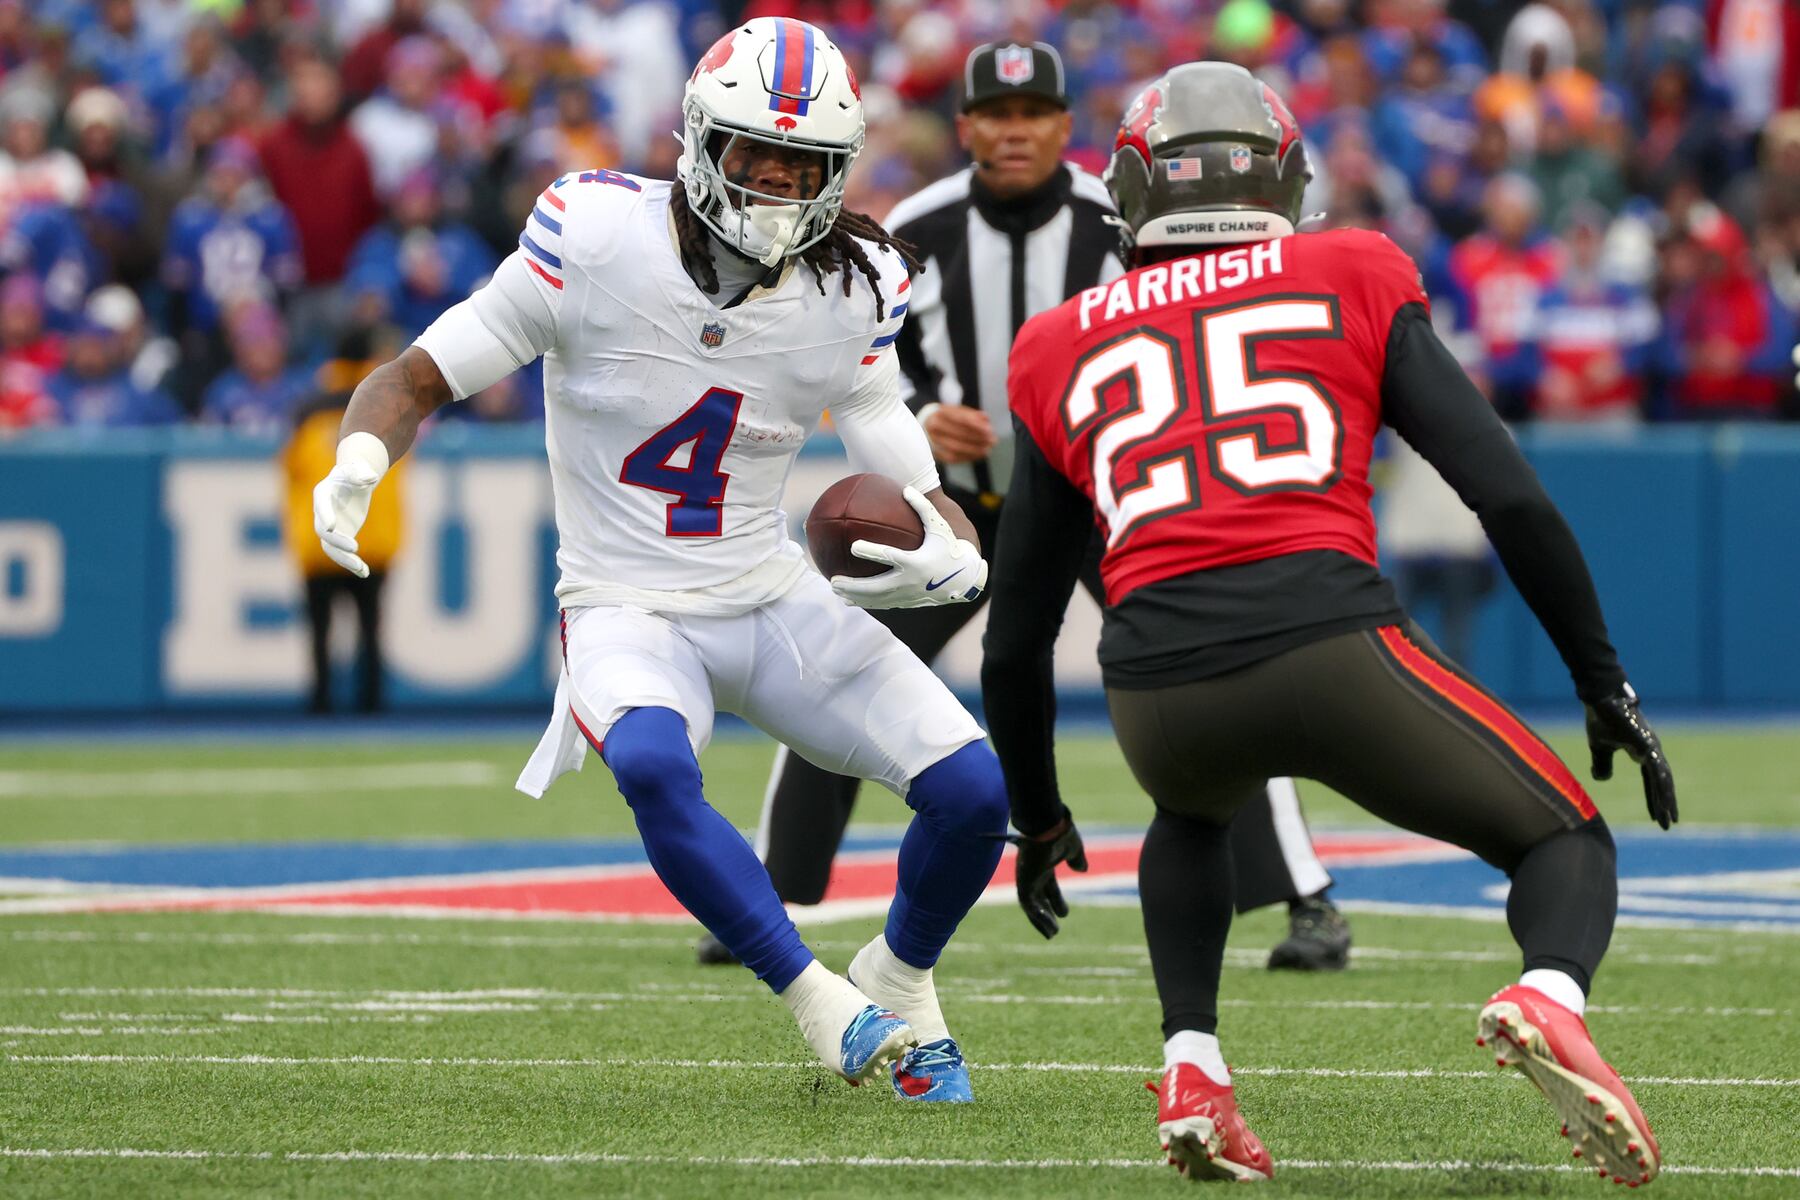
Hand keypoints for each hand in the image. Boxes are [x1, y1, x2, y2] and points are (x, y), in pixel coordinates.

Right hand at [312, 459, 381, 577]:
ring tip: (361, 568)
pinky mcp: (341, 537)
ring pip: (331, 548)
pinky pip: (342, 553)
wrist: (356, 480)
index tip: (332, 527)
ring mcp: (330, 527)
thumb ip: (361, 473)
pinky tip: (365, 573)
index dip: (326, 516)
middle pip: (323, 532)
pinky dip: (353, 564)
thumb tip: (370, 478)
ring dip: (345, 559)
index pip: (321, 507)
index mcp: (322, 494)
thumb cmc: (355, 472)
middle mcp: (322, 514)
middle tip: (355, 548)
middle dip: (338, 541)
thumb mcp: (358, 469)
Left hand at [829, 485, 987, 608]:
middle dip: (854, 586)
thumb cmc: (950, 548)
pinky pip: (884, 603)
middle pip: (876, 587)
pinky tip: (852, 600)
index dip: (871, 551)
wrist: (965, 578)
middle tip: (834, 580)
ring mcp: (909, 595)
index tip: (853, 545)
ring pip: (877, 600)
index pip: (889, 556)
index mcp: (916, 561)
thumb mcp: (940, 527)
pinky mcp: (909, 602)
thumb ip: (923, 507)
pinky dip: (867, 602)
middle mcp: (910, 581)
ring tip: (836, 591)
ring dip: (855, 597)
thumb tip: (905, 488)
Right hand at [922, 405, 996, 464]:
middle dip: (977, 438)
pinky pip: (952, 458)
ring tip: (987, 449)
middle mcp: (934, 425)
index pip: (960, 418)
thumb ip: (973, 414)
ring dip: (974, 450)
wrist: (929, 425)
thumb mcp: (961, 411)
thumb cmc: (950, 418)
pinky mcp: (935, 453)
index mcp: (942, 412)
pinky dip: (967, 457)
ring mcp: (933, 440)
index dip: (976, 425)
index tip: (989, 429)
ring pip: (955, 448)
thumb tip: (985, 418)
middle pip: (958, 434)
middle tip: (992, 440)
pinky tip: (978, 455)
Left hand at [1007, 817, 1087, 938]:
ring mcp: (1027, 876)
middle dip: (1046, 914)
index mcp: (1044, 864)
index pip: (1048, 888)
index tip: (1064, 915)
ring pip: (1031, 904)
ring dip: (1040, 920)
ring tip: (1052, 934)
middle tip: (1055, 930)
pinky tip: (1047, 926)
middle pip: (1039, 898)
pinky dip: (1036, 915)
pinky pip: (1027, 902)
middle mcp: (1033, 872)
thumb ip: (1077, 859)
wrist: (1049, 824)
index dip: (1056, 902)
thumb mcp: (1074, 848)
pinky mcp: (1023, 879)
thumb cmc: (1060, 832)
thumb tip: (1082, 869)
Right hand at [1585, 685, 1676, 829]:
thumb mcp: (1599, 747)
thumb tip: (1602, 779)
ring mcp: (1652, 748)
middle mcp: (1652, 750)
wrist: (1602, 698)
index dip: (1654, 798)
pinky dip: (1662, 789)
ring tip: (1671, 820)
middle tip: (1670, 825)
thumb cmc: (1601, 718)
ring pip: (1663, 781)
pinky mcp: (1648, 746)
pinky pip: (1657, 772)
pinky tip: (1665, 802)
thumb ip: (1602, 763)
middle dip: (1665, 804)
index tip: (1657, 816)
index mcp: (1642, 750)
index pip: (1651, 780)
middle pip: (1661, 783)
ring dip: (1667, 801)